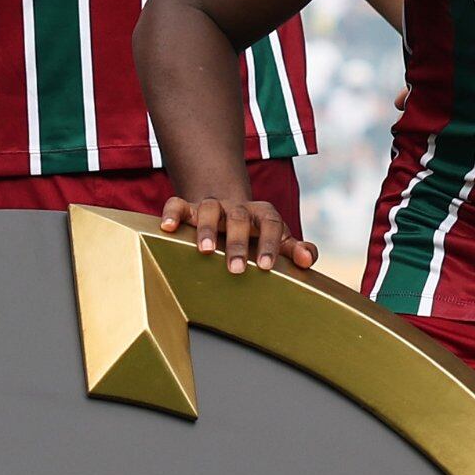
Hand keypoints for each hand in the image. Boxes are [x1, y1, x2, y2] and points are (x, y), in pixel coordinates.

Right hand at [159, 191, 315, 273]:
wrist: (226, 211)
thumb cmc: (255, 234)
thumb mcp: (277, 239)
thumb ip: (294, 249)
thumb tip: (307, 260)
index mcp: (262, 214)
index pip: (271, 222)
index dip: (269, 243)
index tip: (266, 267)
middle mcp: (237, 208)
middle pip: (240, 218)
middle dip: (238, 243)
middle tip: (236, 269)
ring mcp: (211, 206)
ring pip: (209, 209)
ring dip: (207, 229)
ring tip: (205, 250)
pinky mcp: (187, 208)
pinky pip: (177, 204)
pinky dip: (172, 213)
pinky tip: (167, 228)